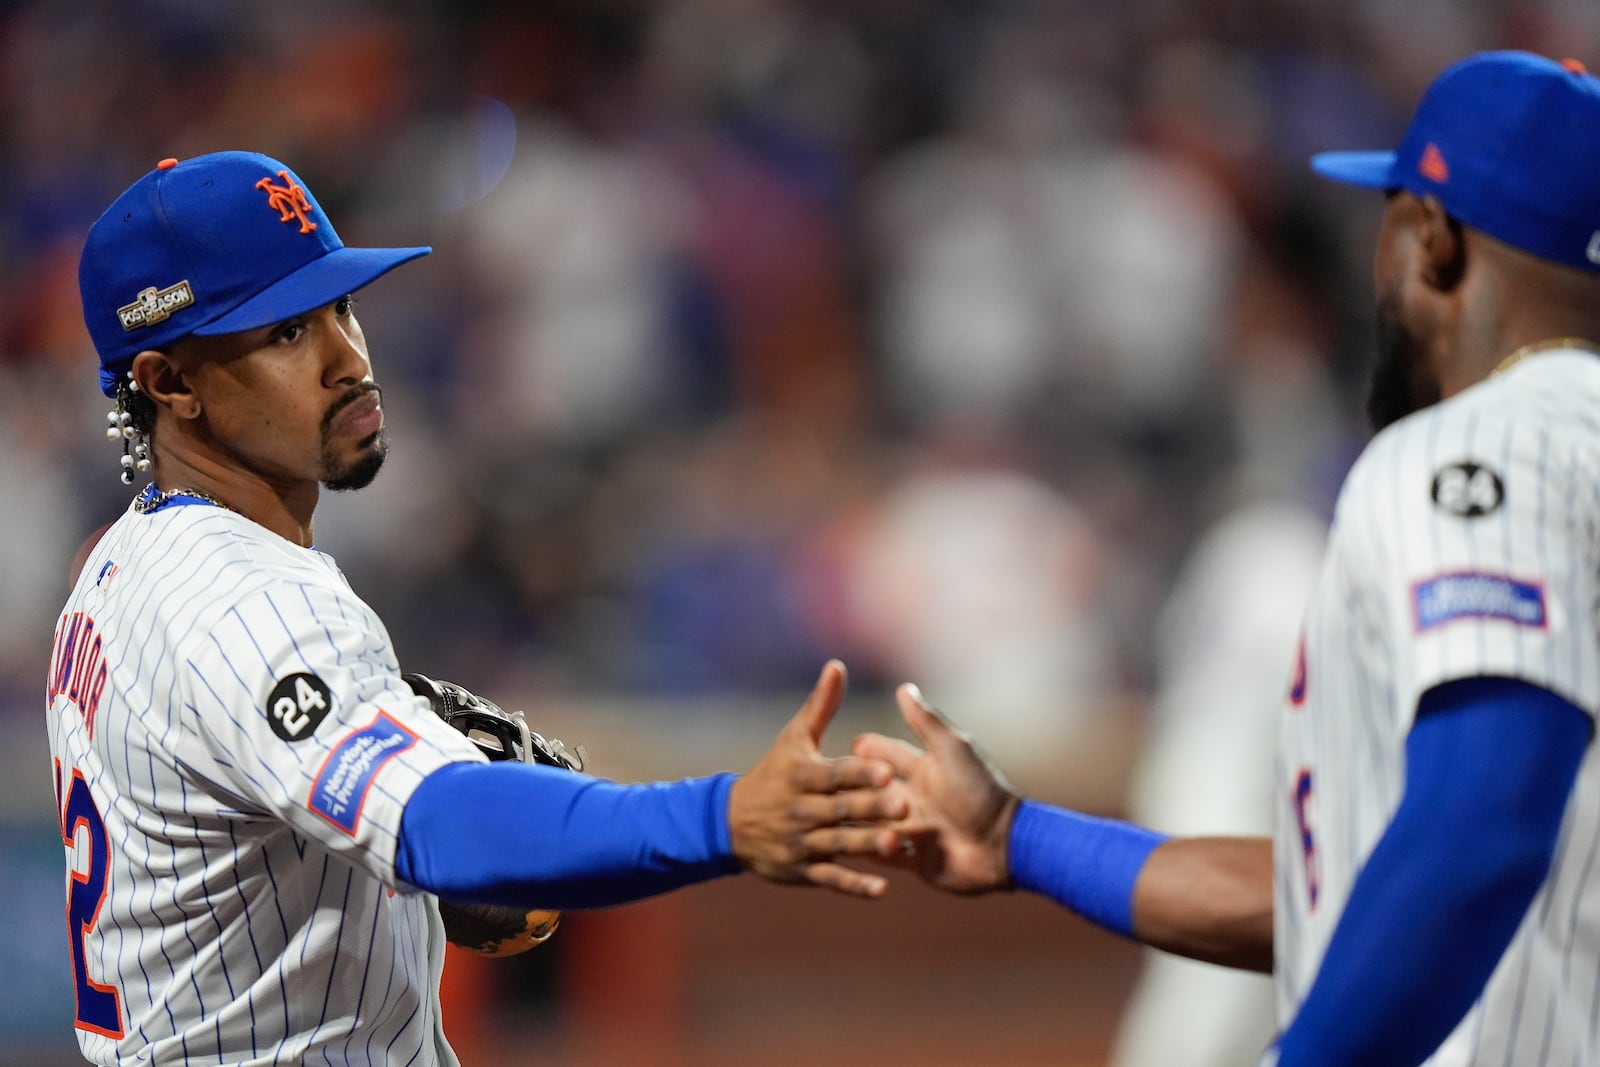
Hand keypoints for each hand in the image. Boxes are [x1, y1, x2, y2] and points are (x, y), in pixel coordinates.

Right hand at [728, 660, 906, 898]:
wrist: (729, 825)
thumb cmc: (771, 774)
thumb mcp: (793, 738)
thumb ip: (821, 706)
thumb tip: (837, 666)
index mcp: (802, 775)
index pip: (836, 773)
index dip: (860, 772)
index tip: (887, 769)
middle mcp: (801, 810)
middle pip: (841, 809)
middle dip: (871, 808)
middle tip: (904, 805)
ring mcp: (800, 843)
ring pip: (838, 844)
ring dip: (867, 845)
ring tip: (897, 844)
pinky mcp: (801, 872)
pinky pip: (830, 879)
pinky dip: (854, 885)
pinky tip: (881, 890)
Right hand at [851, 683, 1020, 894]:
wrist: (1004, 844)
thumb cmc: (981, 791)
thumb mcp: (953, 749)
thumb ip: (926, 722)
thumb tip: (903, 687)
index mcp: (924, 770)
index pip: (886, 754)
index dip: (867, 749)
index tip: (848, 745)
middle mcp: (916, 799)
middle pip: (875, 790)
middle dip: (854, 786)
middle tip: (828, 785)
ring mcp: (915, 830)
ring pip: (875, 823)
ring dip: (859, 819)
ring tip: (833, 818)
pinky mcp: (917, 861)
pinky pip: (887, 857)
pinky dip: (870, 852)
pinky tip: (846, 848)